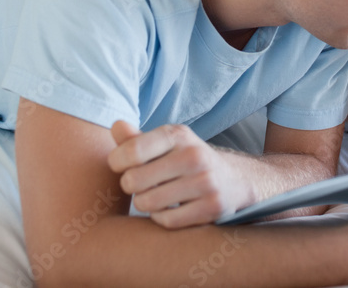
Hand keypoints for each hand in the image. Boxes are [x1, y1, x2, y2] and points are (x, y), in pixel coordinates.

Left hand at [107, 120, 252, 228]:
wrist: (232, 181)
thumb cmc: (185, 160)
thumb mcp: (165, 144)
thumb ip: (136, 138)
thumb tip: (116, 126)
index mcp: (178, 135)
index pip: (132, 150)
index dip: (116, 162)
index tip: (120, 166)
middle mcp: (194, 156)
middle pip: (134, 180)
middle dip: (130, 185)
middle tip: (138, 184)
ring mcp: (205, 182)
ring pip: (148, 203)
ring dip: (143, 203)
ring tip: (152, 196)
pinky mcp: (212, 207)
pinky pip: (166, 220)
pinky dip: (160, 217)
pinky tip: (167, 208)